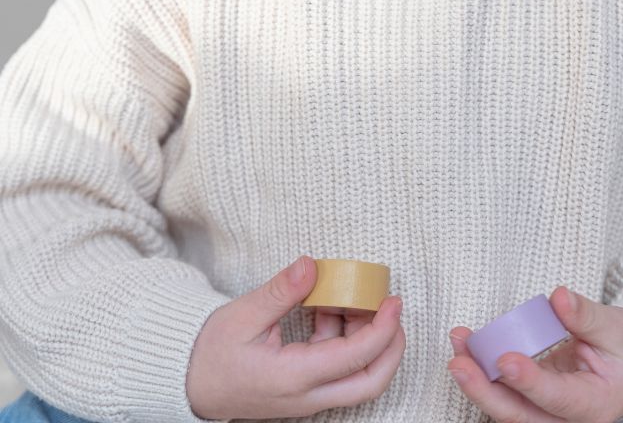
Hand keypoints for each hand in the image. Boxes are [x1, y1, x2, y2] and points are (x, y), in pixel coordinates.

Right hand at [186, 256, 404, 419]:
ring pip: (356, 377)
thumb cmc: (212, 352)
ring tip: (354, 298)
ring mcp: (307, 398)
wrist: (188, 383)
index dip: (382, 329)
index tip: (393, 301)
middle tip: (393, 309)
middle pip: (370, 382)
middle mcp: (307, 396)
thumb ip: (281, 292)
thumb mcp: (243, 315)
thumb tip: (311, 265)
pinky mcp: (304, 391)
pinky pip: (337, 370)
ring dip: (366, 339)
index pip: (356, 358)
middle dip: (392, 347)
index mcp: (294, 378)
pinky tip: (330, 308)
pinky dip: (343, 340)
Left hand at [447, 286, 622, 422]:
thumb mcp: (617, 327)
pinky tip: (465, 346)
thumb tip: (559, 297)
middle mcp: (569, 419)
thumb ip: (586, 316)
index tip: (504, 359)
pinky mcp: (534, 399)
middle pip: (521, 415)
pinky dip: (483, 371)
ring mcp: (549, 412)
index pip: (557, 399)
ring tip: (457, 344)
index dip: (529, 382)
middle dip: (485, 392)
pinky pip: (505, 392)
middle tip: (459, 363)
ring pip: (507, 408)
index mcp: (596, 405)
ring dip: (477, 380)